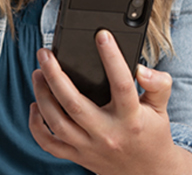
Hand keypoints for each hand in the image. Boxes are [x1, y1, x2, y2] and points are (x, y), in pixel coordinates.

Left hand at [28, 29, 189, 173]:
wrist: (148, 172)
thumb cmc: (151, 133)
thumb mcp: (161, 109)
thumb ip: (158, 85)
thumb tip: (142, 69)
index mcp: (131, 118)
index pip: (121, 84)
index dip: (111, 58)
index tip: (101, 36)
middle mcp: (107, 133)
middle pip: (74, 103)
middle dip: (55, 75)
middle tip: (44, 54)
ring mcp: (88, 146)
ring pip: (56, 121)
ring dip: (42, 95)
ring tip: (37, 73)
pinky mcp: (76, 156)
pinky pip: (48, 143)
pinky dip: (36, 125)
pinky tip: (35, 104)